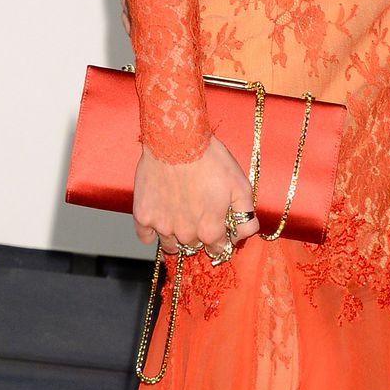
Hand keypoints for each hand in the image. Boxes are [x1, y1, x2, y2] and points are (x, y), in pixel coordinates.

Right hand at [132, 134, 259, 259]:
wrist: (177, 140)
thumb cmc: (210, 160)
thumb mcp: (240, 185)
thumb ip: (246, 216)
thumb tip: (244, 235)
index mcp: (210, 230)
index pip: (217, 249)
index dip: (221, 239)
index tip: (220, 227)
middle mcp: (185, 234)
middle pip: (194, 245)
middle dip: (199, 234)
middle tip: (200, 212)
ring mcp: (162, 226)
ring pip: (171, 244)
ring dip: (177, 235)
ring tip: (181, 213)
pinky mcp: (143, 216)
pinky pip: (146, 236)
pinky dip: (152, 231)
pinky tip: (161, 215)